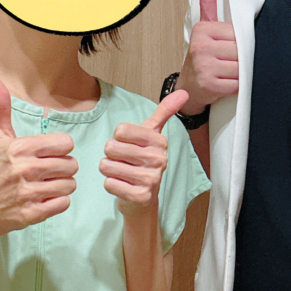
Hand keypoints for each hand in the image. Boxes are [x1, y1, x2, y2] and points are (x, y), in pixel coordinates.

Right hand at [0, 77, 77, 236]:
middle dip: (63, 168)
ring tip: (46, 185)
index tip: (47, 154)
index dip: (60, 149)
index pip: (66, 143)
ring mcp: (29, 193)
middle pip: (71, 165)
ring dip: (62, 185)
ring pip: (71, 185)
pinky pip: (64, 203)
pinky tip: (44, 199)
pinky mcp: (33, 214)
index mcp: (20, 148)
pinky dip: (58, 202)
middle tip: (47, 172)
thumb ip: (0, 108)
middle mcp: (25, 169)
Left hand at [100, 89, 188, 217]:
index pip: (121, 130)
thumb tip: (183, 93)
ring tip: (122, 173)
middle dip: (111, 155)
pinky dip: (111, 185)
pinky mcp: (140, 196)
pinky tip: (123, 186)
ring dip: (109, 170)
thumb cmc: (143, 160)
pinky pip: (109, 183)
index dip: (118, 138)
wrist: (143, 197)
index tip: (129, 145)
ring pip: (107, 166)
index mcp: (159, 141)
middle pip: (111, 147)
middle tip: (124, 161)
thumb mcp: (152, 134)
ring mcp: (150, 179)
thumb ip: (164, 112)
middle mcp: (158, 159)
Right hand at [176, 0, 237, 114]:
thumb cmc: (201, 57)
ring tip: (228, 72)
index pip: (237, 33)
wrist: (189, 88)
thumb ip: (208, 5)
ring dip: (239, 72)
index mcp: (202, 30)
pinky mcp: (210, 85)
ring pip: (240, 67)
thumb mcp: (204, 29)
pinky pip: (237, 83)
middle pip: (240, 50)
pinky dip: (237, 85)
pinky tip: (227, 82)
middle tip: (229, 62)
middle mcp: (201, 47)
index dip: (239, 42)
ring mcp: (204, 67)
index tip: (228, 48)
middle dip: (240, 58)